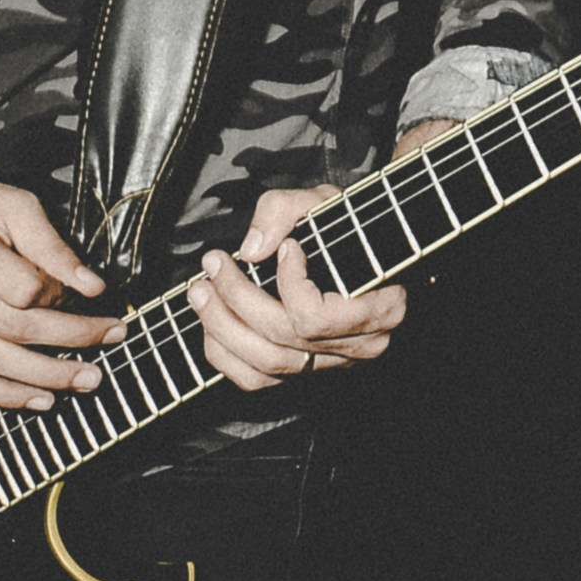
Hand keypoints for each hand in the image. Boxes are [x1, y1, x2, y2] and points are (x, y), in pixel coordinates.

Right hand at [0, 123, 115, 413]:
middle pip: (12, 330)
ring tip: (83, 381)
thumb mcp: (5, 202)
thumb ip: (49, 243)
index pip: (22, 289)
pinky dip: (0, 396)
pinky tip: (35, 400)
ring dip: (42, 378)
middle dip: (70, 341)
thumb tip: (91, 284)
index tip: (85, 291)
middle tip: (111, 341)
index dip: (60, 294)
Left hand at [184, 119, 447, 389]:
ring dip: (222, 327)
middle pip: (284, 338)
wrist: (367, 250)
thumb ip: (287, 210)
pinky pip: (257, 380)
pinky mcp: (307, 370)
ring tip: (201, 292)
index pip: (317, 316)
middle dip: (237, 299)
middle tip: (212, 265)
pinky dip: (224, 355)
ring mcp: (333, 362)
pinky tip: (211, 323)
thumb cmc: (352, 228)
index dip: (290, 283)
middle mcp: (360, 345)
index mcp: (380, 309)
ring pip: (266, 363)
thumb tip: (251, 249)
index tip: (286, 245)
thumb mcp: (326, 201)